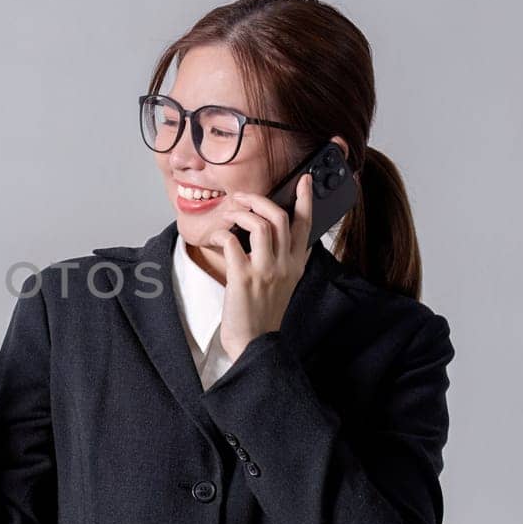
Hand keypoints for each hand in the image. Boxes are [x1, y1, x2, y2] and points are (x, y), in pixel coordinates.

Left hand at [199, 173, 314, 360]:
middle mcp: (284, 265)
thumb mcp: (284, 284)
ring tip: (230, 212)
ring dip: (241, 212)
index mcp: (295, 265)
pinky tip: (217, 236)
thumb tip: (283, 238)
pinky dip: (222, 233)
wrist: (254, 343)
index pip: (305, 225)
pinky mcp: (243, 277)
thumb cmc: (263, 313)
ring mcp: (265, 270)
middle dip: (261, 200)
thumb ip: (286, 261)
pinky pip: (233, 242)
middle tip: (244, 196)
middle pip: (281, 218)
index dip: (305, 199)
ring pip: (260, 225)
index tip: (303, 180)